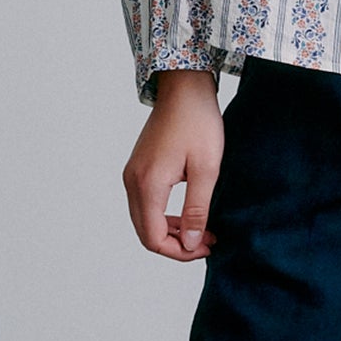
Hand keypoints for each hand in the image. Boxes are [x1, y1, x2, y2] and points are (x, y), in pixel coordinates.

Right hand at [122, 68, 224, 261]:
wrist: (184, 88)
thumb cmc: (198, 122)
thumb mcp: (207, 169)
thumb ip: (197, 210)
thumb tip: (192, 244)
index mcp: (148, 184)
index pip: (153, 238)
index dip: (180, 252)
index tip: (207, 247)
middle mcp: (133, 182)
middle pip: (145, 232)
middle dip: (176, 244)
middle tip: (208, 241)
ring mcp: (132, 174)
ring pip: (144, 219)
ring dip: (171, 231)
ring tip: (202, 229)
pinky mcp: (138, 168)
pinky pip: (145, 204)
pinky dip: (164, 215)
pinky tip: (188, 212)